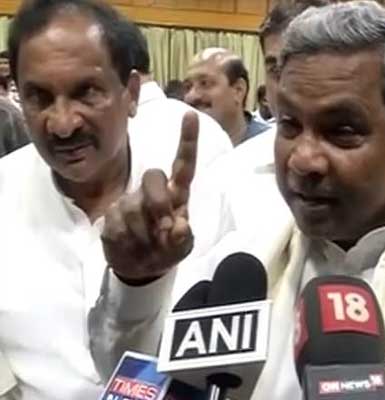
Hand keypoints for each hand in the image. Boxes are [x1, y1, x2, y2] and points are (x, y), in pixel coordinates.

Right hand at [101, 111, 198, 284]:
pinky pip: (116, 225)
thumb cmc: (166, 251)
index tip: (192, 114)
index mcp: (176, 194)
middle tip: (164, 227)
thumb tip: (179, 226)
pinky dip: (127, 242)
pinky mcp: (111, 215)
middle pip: (153, 176)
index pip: (184, 165)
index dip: (188, 140)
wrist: (140, 269)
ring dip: (144, 234)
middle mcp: (153, 191)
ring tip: (148, 246)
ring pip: (133, 208)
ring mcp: (129, 201)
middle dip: (157, 202)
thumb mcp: (180, 248)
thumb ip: (181, 238)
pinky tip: (131, 247)